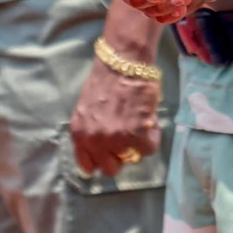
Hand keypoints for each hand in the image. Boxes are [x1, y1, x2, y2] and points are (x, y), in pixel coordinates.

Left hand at [70, 37, 161, 175]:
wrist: (123, 63)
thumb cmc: (105, 80)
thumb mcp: (86, 109)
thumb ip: (90, 130)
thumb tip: (102, 147)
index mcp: (79, 134)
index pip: (86, 165)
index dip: (100, 161)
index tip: (109, 155)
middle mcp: (95, 141)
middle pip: (110, 169)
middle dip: (120, 157)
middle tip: (128, 140)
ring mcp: (116, 140)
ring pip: (131, 160)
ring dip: (137, 146)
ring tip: (141, 126)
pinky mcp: (137, 136)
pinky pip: (149, 149)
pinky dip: (153, 138)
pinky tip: (151, 123)